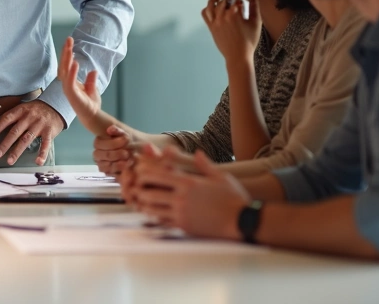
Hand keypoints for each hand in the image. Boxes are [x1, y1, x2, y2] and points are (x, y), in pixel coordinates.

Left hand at [0, 100, 65, 165]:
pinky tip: (38, 161)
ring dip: (17, 151)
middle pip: (15, 131)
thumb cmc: (37, 109)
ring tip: (10, 160)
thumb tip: (0, 128)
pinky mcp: (49, 131)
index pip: (8, 118)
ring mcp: (39, 125)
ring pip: (26, 139)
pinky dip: (42, 153)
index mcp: (22, 110)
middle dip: (6, 144)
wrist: (56, 105)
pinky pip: (45, 144)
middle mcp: (29, 117)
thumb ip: (15, 117)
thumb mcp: (25, 108)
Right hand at [58, 37, 104, 132]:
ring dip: (67, 58)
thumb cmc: (91, 105)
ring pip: (65, 71)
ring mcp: (68, 89)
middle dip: (66, 51)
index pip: (67, 65)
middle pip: (64, 65)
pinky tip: (74, 62)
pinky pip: (70, 81)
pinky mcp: (72, 95)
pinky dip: (72, 72)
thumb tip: (93, 71)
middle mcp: (67, 84)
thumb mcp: (92, 89)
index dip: (67, 53)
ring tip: (70, 47)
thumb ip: (91, 80)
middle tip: (69, 39)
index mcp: (70, 82)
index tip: (70, 42)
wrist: (93, 117)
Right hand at [94, 124, 133, 175]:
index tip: (126, 140)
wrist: (143, 154)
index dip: (111, 143)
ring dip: (117, 163)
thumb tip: (110, 129)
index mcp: (100, 143)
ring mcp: (103, 165)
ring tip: (130, 160)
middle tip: (127, 153)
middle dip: (115, 153)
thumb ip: (117, 131)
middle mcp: (99, 154)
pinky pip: (109, 174)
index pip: (98, 144)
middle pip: (99, 155)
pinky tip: (128, 167)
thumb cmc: (133, 143)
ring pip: (103, 165)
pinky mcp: (109, 174)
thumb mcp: (126, 134)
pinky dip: (119, 170)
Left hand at [129, 148, 248, 240]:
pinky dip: (154, 217)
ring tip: (141, 200)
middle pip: (149, 192)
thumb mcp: (220, 176)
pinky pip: (162, 221)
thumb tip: (198, 152)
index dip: (143, 173)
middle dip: (140, 189)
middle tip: (136, 187)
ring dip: (144, 204)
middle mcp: (181, 198)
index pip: (157, 175)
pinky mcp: (184, 227)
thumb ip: (204, 164)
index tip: (139, 171)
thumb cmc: (233, 197)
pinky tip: (153, 213)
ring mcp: (181, 213)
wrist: (242, 222)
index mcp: (188, 182)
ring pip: (152, 209)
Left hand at [201, 0, 259, 64]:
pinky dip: (207, 9)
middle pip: (223, 1)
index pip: (236, 1)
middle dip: (229, 0)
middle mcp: (222, 16)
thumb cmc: (249, 41)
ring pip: (211, 4)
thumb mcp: (255, 24)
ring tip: (221, 0)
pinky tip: (213, 9)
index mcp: (234, 14)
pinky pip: (205, 14)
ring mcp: (215, 22)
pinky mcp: (211, 27)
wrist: (238, 56)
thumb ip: (254, 9)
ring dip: (216, 0)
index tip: (242, 6)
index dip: (240, 2)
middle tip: (234, 4)